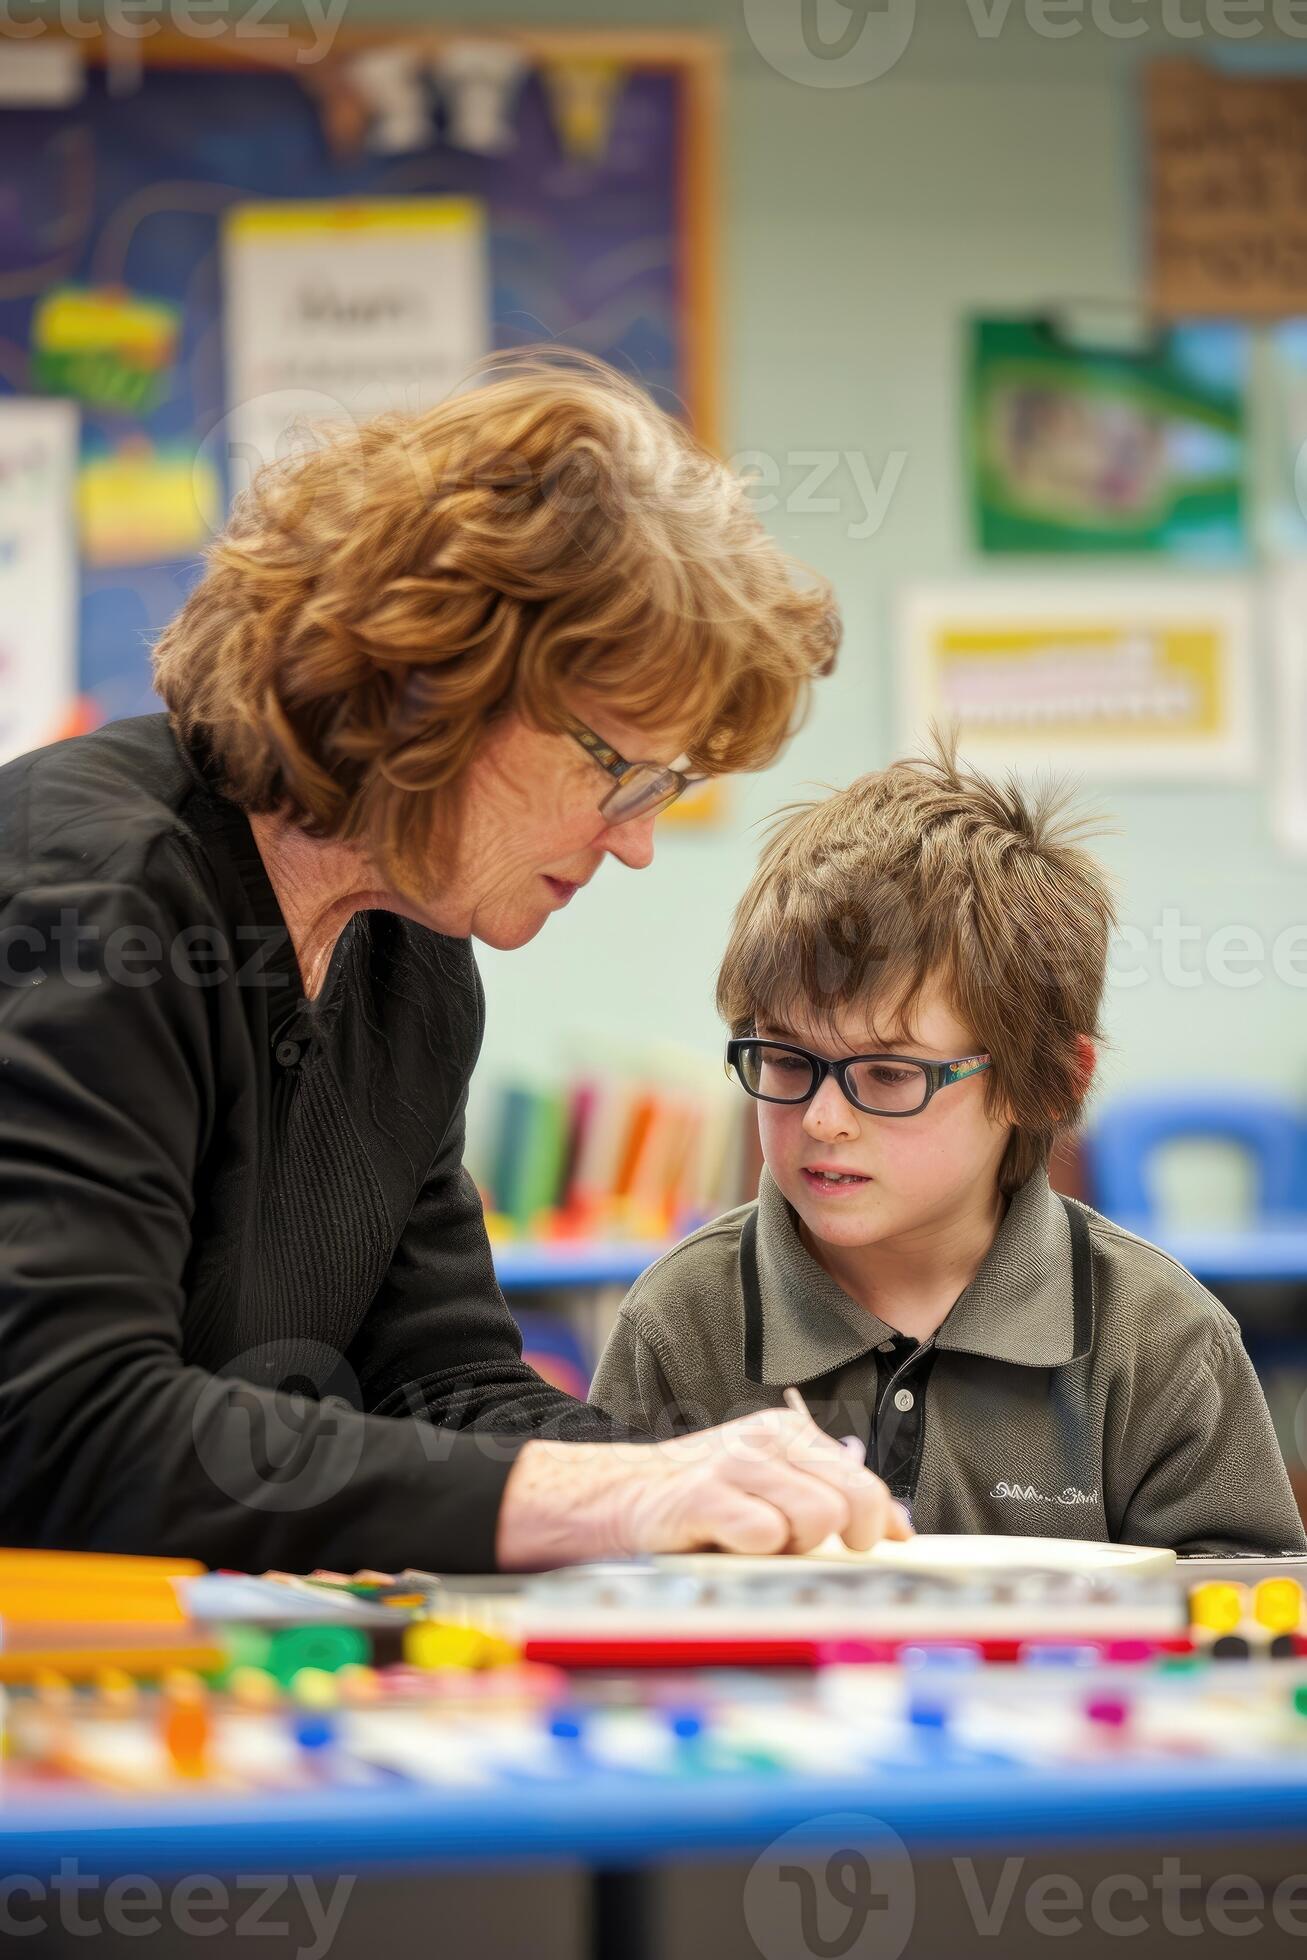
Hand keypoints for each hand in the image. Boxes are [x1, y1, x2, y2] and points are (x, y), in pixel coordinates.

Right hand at [495, 1408, 912, 1570]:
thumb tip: (901, 1531)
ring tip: (755, 1543)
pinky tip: (726, 1545)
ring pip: (816, 1519)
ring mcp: (734, 1464)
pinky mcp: (702, 1495)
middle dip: (843, 1539)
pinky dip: (753, 1552)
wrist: (610, 1496)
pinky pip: (764, 1534)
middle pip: (852, 1500)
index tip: (880, 1547)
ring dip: (791, 1548)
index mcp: (787, 1432)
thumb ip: (828, 1498)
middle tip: (806, 1550)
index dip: (881, 1524)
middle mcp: (766, 1439)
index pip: (866, 1481)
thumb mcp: (766, 1485)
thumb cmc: (694, 1501)